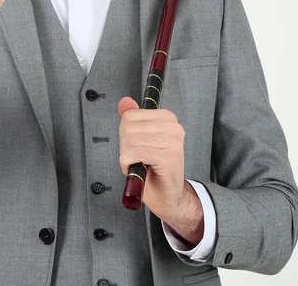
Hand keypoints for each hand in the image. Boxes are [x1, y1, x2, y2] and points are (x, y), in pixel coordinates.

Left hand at [118, 96, 186, 221]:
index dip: (126, 134)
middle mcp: (173, 127)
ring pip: (131, 141)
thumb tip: (124, 101)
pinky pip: (135, 153)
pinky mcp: (168, 158)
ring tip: (140, 164)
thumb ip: (132, 118)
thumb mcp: (140, 139)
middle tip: (138, 158)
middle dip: (125, 147)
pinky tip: (140, 169)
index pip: (130, 116)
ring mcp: (173, 142)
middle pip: (128, 128)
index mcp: (167, 118)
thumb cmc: (154, 168)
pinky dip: (129, 164)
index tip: (137, 145)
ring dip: (127, 157)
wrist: (168, 195)